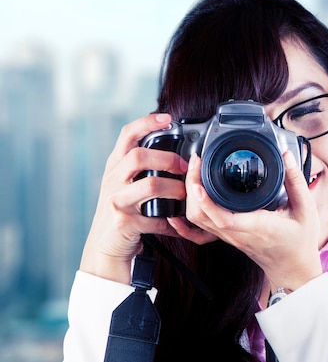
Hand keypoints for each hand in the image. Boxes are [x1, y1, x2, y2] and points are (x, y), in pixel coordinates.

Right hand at [79, 113, 199, 283]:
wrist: (105, 247)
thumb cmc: (122, 211)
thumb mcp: (125, 184)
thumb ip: (142, 167)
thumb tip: (176, 153)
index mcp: (115, 166)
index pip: (127, 134)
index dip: (147, 122)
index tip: (168, 118)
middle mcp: (112, 180)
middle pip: (139, 156)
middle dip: (167, 158)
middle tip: (184, 166)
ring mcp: (116, 201)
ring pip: (150, 185)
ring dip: (174, 189)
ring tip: (184, 193)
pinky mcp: (124, 222)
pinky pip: (155, 218)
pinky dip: (171, 222)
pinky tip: (177, 224)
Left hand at [172, 150, 322, 291]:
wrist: (293, 268)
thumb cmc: (300, 241)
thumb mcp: (306, 209)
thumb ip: (295, 181)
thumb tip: (287, 156)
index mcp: (257, 226)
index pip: (224, 218)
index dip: (206, 201)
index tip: (198, 181)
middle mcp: (237, 233)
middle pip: (202, 215)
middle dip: (192, 187)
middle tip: (197, 162)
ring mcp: (229, 236)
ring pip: (198, 220)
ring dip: (190, 196)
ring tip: (195, 171)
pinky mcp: (226, 236)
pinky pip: (200, 229)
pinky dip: (188, 216)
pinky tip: (182, 206)